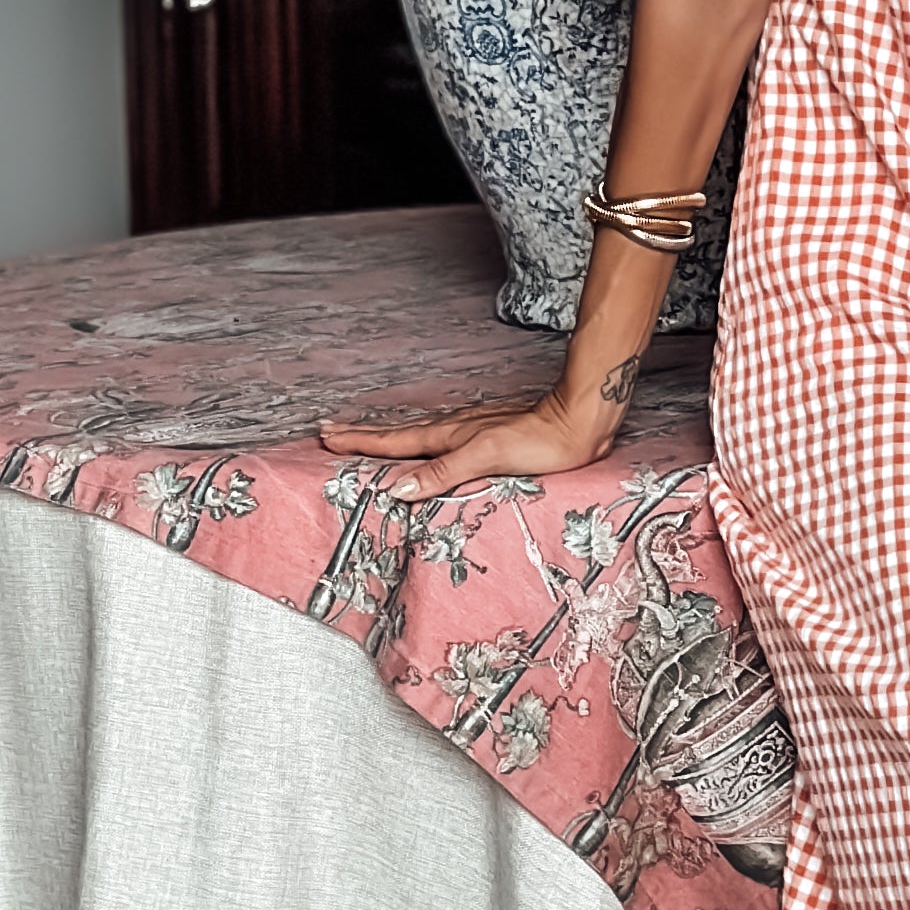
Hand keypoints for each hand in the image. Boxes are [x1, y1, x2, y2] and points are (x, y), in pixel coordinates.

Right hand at [320, 371, 640, 496]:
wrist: (581, 422)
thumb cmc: (541, 441)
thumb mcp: (487, 457)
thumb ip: (443, 472)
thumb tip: (396, 487)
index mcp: (451, 436)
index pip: (396, 441)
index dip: (362, 441)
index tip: (328, 436)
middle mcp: (456, 430)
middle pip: (400, 435)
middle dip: (364, 436)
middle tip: (332, 432)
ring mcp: (472, 431)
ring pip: (420, 436)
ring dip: (390, 438)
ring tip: (367, 438)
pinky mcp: (490, 437)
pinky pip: (441, 441)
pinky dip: (420, 444)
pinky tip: (428, 446)